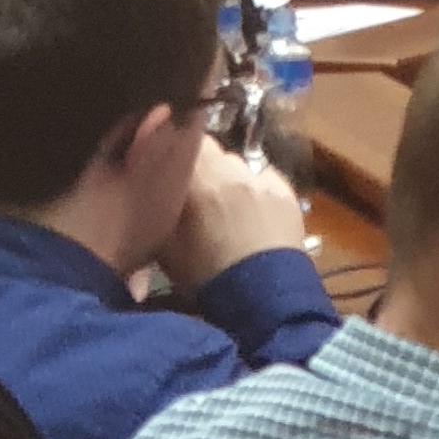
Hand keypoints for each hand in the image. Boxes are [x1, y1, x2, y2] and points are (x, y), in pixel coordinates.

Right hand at [158, 140, 305, 291]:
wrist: (261, 296)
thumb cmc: (203, 276)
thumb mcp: (164, 244)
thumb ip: (156, 208)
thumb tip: (151, 188)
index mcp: (200, 179)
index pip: (185, 142)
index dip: (175, 153)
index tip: (168, 169)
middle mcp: (234, 169)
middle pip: (214, 153)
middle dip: (203, 168)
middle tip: (195, 195)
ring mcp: (264, 177)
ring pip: (239, 166)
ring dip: (229, 180)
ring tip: (224, 209)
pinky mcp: (287, 190)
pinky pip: (264, 180)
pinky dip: (254, 191)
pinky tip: (250, 215)